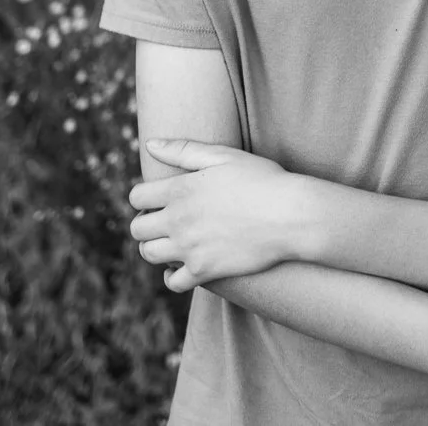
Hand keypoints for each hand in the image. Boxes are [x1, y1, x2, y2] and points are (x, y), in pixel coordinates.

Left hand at [127, 139, 304, 290]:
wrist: (291, 214)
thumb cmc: (261, 179)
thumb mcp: (223, 156)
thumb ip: (183, 150)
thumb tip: (149, 145)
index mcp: (180, 189)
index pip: (136, 197)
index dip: (143, 198)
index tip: (157, 199)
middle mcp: (178, 220)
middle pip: (137, 229)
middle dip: (145, 223)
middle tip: (162, 221)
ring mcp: (189, 248)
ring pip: (149, 254)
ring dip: (154, 248)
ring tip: (171, 242)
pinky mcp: (205, 271)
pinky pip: (173, 282)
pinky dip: (172, 276)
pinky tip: (181, 266)